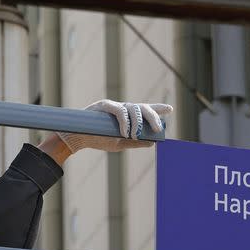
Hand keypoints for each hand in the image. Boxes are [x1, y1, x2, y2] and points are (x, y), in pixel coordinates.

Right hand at [57, 100, 172, 152]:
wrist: (79, 139)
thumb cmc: (98, 139)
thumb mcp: (120, 144)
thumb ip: (136, 143)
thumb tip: (152, 142)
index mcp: (128, 117)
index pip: (145, 110)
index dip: (158, 108)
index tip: (170, 110)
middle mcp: (123, 108)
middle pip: (143, 107)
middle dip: (153, 116)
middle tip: (157, 128)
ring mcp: (114, 106)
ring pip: (133, 108)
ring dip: (138, 123)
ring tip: (135, 136)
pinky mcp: (105, 105)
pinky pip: (120, 111)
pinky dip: (125, 122)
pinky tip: (125, 133)